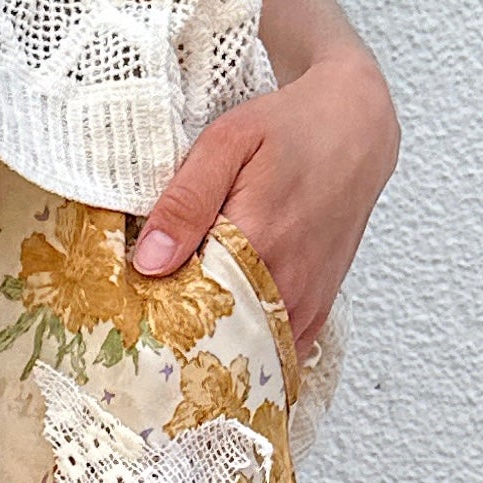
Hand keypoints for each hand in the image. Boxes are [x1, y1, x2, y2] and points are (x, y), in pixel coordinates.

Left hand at [129, 45, 397, 346]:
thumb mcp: (227, 142)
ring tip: (179, 323)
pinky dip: (245, 348)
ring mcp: (306, 302)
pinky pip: (276, 353)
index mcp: (258, 242)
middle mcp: (288, 283)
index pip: (188, 306)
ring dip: (210, 344)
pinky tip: (221, 330)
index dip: (152, 312)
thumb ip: (186, 201)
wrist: (355, 129)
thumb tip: (148, 261)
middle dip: (176, 336)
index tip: (126, 307)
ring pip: (246, 351)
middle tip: (144, 321)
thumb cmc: (293, 129)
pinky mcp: (317, 311)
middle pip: (215, 339)